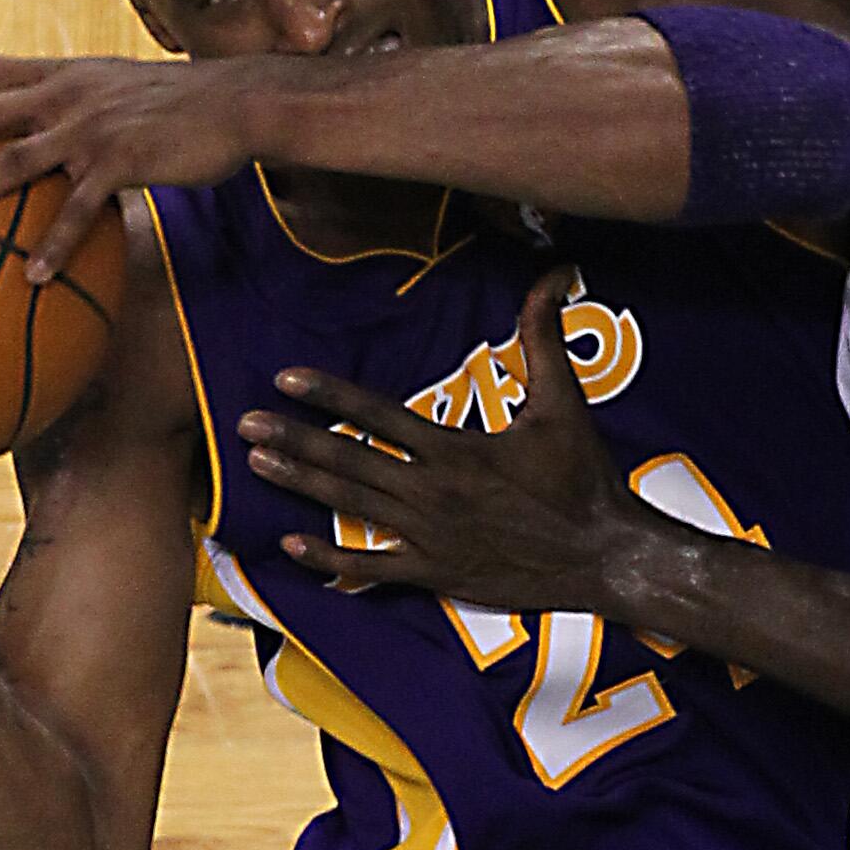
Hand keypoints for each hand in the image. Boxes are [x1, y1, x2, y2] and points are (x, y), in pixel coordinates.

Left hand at [0, 51, 258, 279]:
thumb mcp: (121, 88)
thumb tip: (51, 131)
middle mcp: (68, 96)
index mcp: (64, 75)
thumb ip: (81, 103)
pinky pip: (77, 210)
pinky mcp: (121, 162)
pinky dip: (53, 244)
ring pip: (16, 161)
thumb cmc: (183, 100)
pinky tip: (34, 276)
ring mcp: (92, 129)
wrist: (237, 101)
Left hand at [240, 269, 651, 614]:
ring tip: (256, 465)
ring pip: (350, 508)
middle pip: (349, 461)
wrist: (605, 555)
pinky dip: (329, 559)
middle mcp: (432, 492)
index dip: (329, 395)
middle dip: (293, 441)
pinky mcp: (435, 574)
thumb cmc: (583, 477)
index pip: (378, 415)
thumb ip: (544, 337)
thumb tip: (553, 275)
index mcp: (456, 449)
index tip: (285, 378)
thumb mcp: (564, 401)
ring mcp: (429, 538)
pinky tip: (291, 546)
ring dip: (301, 485)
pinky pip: (372, 568)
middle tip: (244, 425)